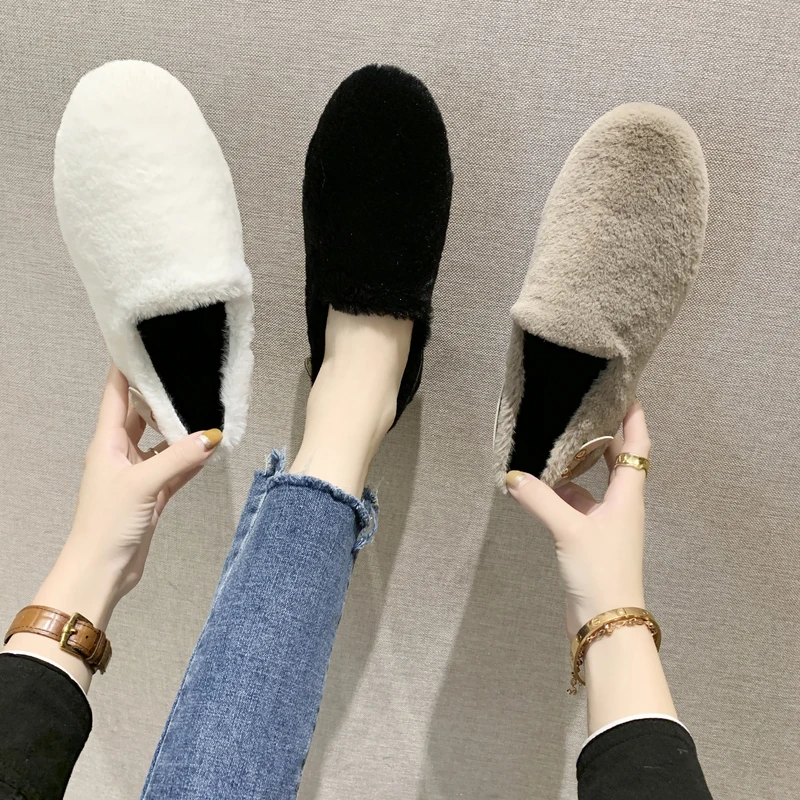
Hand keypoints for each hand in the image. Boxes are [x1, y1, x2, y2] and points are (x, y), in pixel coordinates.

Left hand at [63, 365, 221, 601]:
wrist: (103, 570)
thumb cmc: (108, 523)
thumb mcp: (143, 484)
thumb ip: (179, 457)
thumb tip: (213, 435)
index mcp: (106, 443)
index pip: (116, 395)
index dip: (127, 369)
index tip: (144, 345)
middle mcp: (120, 453)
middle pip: (141, 415)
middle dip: (161, 396)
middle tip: (186, 374)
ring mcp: (137, 474)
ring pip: (162, 442)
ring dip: (180, 429)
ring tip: (205, 407)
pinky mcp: (152, 494)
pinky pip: (174, 468)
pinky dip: (190, 459)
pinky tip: (209, 448)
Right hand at [506, 401, 650, 638]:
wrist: (607, 621)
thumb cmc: (601, 570)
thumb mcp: (569, 529)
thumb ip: (540, 500)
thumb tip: (512, 476)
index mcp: (628, 496)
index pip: (638, 447)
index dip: (634, 419)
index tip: (627, 393)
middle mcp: (621, 505)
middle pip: (618, 461)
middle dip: (604, 436)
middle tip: (584, 410)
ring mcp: (606, 523)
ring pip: (594, 484)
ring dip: (579, 465)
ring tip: (555, 445)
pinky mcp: (590, 539)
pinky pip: (578, 505)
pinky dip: (562, 493)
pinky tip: (542, 488)